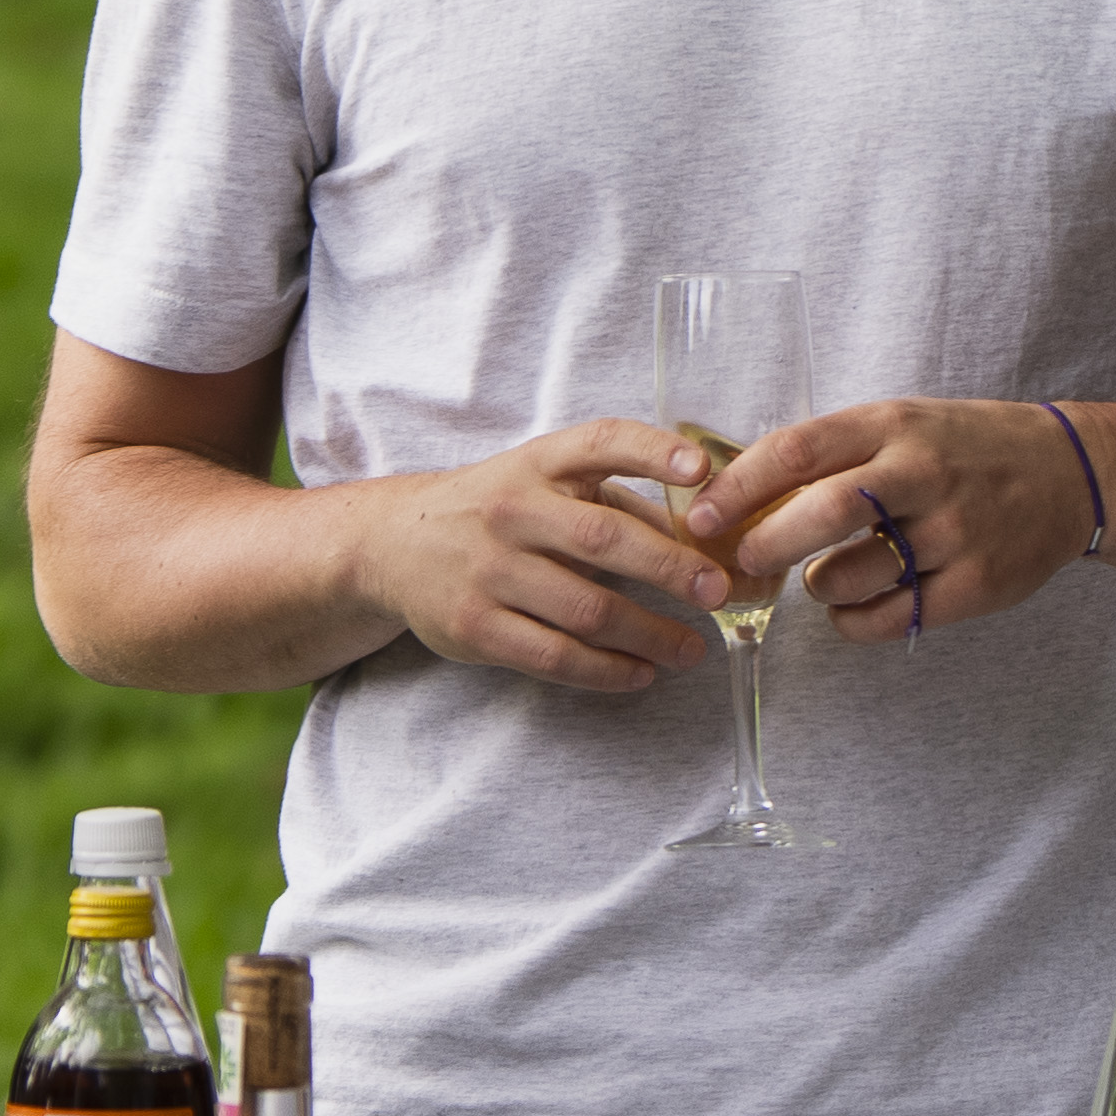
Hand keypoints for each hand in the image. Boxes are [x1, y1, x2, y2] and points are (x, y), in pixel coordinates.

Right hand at [345, 418, 736, 691]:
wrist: (397, 543)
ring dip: (650, 634)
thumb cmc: (498, 509)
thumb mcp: (547, 484)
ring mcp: (490, 571)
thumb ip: (621, 502)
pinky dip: (607, 670)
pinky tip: (640, 673)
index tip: (703, 468)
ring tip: (691, 649)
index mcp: (538, 463)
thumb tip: (707, 532)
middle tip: (719, 592)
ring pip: (586, 610)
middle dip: (671, 569)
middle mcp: (512, 510)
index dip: (654, 451)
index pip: (601, 442)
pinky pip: (554, 656)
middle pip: (604, 539)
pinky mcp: (475, 627)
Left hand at [701, 392, 1106, 647]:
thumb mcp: (901, 423)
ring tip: (825, 577)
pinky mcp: (976, 585)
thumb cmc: (965, 449)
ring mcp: (953, 532)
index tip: (699, 514)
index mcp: (894, 425)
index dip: (738, 486)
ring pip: (849, 577)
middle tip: (743, 560)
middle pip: (823, 513)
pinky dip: (853, 621)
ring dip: (818, 586)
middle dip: (766, 544)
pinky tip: (858, 605)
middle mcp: (923, 474)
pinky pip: (887, 620)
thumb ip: (833, 452)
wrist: (1071, 473)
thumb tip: (736, 491)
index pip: (798, 450)